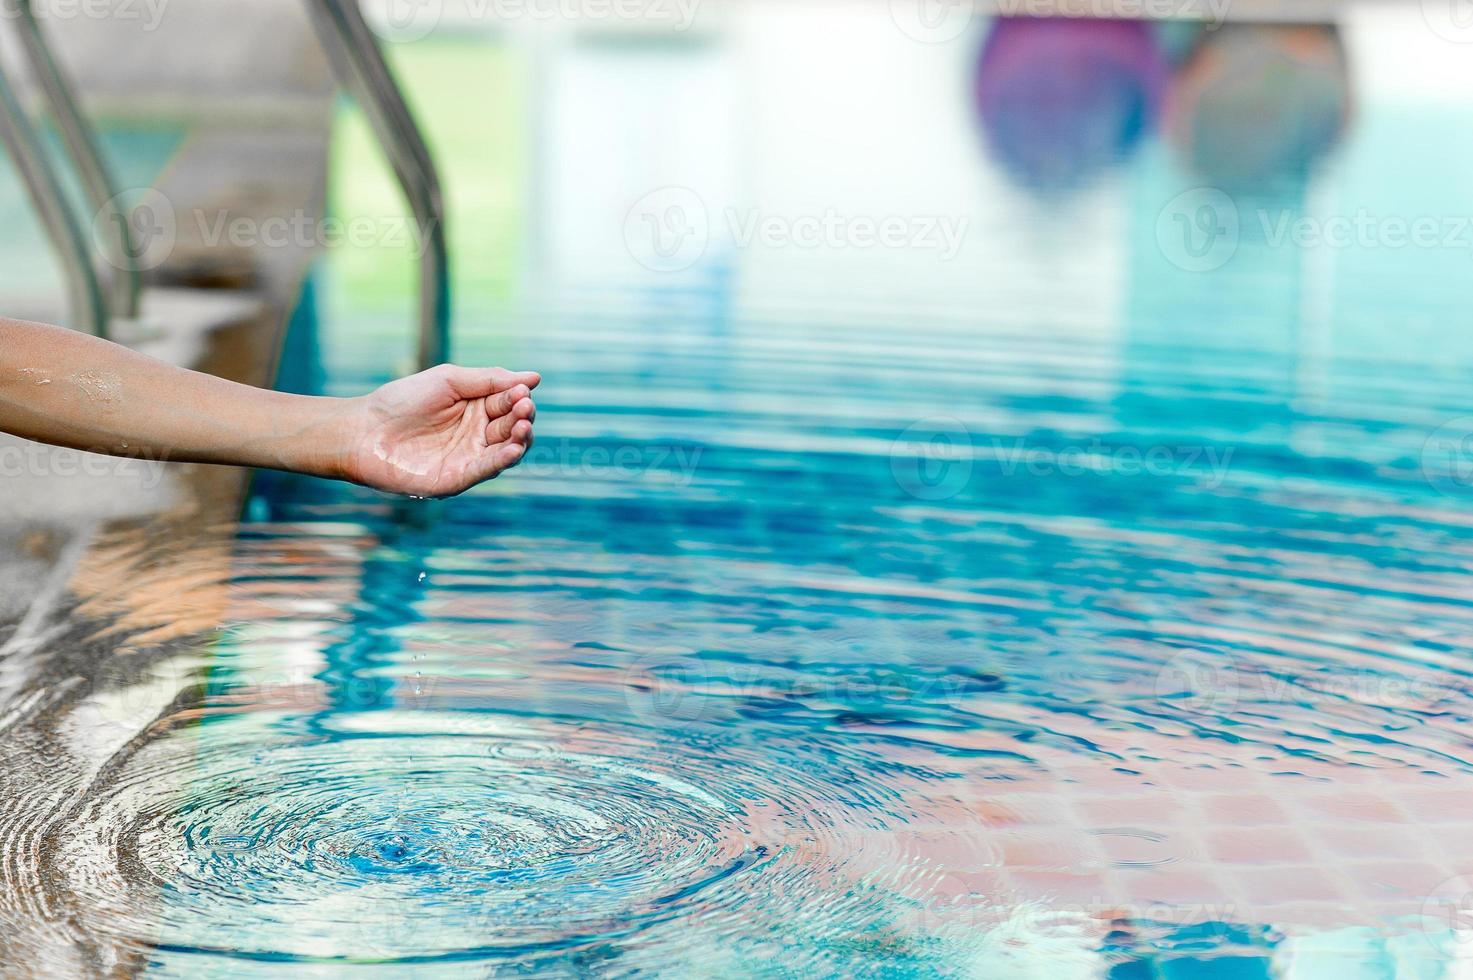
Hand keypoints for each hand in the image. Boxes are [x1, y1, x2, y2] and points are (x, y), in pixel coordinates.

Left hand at [341, 364, 539, 497]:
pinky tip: (513, 448)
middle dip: (523, 417)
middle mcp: (477, 435)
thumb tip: (534, 378)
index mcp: (476, 409)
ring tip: (522, 426)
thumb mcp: (449, 380)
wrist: (362, 431)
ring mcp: (468, 458)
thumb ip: (490, 380)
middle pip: (513, 427)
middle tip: (524, 407)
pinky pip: (486, 470)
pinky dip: (502, 460)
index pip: (508, 403)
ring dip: (520, 440)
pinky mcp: (457, 479)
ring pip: (507, 451)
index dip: (518, 397)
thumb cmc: (401, 401)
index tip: (521, 391)